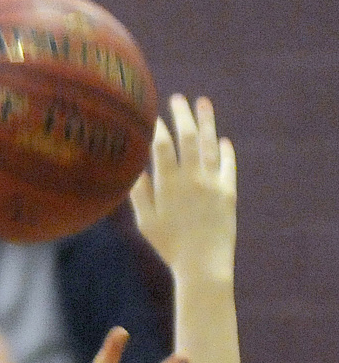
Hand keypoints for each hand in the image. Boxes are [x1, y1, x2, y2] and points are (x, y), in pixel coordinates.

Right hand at [130, 95, 236, 280]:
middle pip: (187, 138)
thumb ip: (140, 193)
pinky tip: (222, 140)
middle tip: (177, 98)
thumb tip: (133, 168)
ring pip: (209, 144)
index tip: (152, 115)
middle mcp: (192, 179)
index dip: (157, 128)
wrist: (203, 264)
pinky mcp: (229, 191)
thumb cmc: (169, 246)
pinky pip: (227, 164)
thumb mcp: (146, 222)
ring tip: (203, 103)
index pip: (162, 147)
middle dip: (182, 115)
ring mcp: (213, 183)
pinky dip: (224, 150)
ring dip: (206, 121)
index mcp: (168, 185)